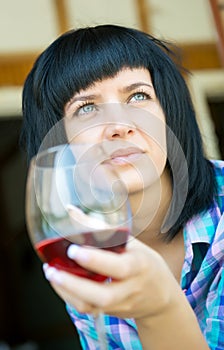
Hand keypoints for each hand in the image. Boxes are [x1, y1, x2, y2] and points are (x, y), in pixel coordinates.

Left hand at [43, 238, 182, 318]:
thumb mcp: (132, 243)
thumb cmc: (144, 262)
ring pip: (91, 306)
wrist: (161, 297)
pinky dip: (70, 297)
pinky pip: (88, 309)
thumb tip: (71, 211)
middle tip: (52, 268)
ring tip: (51, 273)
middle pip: (103, 295)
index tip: (73, 250)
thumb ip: (103, 229)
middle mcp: (131, 288)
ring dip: (66, 292)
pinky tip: (60, 282)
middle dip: (73, 284)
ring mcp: (120, 304)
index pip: (118, 266)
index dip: (95, 260)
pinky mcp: (111, 313)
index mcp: (139, 266)